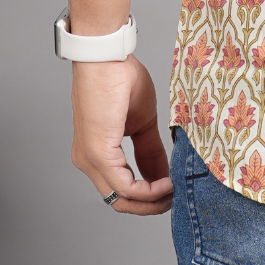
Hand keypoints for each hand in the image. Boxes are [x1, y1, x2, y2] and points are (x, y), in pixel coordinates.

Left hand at [70, 55, 173, 214]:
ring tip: (174, 191)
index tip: (173, 191)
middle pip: (120, 201)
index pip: (122, 187)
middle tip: (175, 199)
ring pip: (121, 200)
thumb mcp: (143, 122)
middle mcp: (89, 162)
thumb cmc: (120, 79)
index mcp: (97, 153)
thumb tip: (166, 174)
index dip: (149, 194)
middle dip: (150, 206)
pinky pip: (124, 186)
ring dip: (151, 202)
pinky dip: (148, 190)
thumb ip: (151, 150)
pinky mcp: (98, 155)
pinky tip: (166, 184)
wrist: (107, 58)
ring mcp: (91, 160)